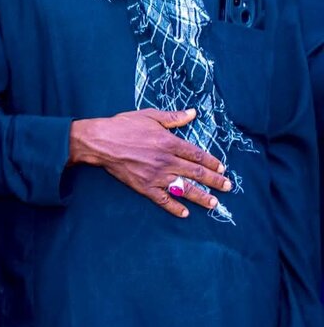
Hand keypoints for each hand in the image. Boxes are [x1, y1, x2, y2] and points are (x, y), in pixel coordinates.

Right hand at [68, 108, 230, 217]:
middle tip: (227, 186)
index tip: (221, 167)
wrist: (100, 142)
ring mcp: (155, 176)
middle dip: (214, 180)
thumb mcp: (149, 116)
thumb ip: (173, 117)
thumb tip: (193, 113)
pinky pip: (163, 200)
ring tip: (214, 203)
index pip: (197, 155)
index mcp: (169, 142)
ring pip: (184, 188)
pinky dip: (174, 207)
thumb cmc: (122, 126)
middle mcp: (166, 161)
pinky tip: (185, 213)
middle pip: (196, 173)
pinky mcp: (144, 187)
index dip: (212, 161)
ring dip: (201, 197)